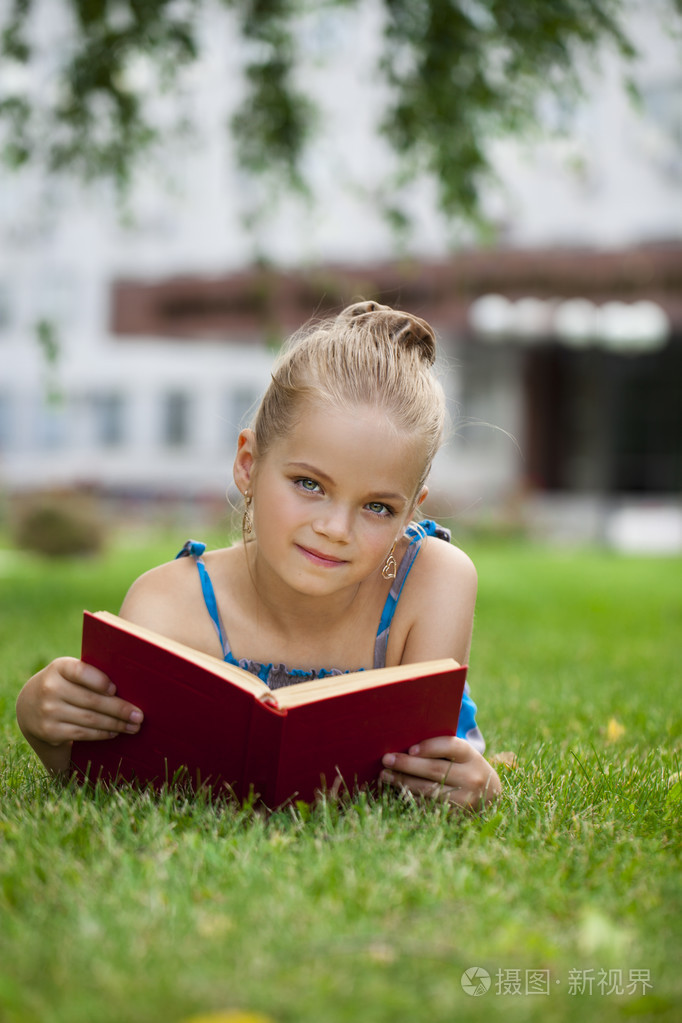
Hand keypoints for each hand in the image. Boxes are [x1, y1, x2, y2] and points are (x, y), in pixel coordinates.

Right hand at [16, 657, 142, 773]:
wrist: (29, 705)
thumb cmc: (64, 684)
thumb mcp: (70, 673)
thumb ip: (92, 676)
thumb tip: (128, 688)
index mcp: (60, 667)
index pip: (81, 671)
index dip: (99, 681)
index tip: (116, 690)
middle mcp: (51, 688)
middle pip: (92, 700)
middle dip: (120, 709)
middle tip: (139, 715)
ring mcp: (48, 711)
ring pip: (90, 720)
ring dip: (116, 724)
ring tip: (133, 726)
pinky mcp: (50, 731)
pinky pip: (82, 733)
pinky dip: (102, 734)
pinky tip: (115, 732)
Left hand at [380, 736, 500, 809]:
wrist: (489, 795)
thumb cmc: (464, 767)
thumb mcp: (461, 755)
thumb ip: (440, 747)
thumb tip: (405, 744)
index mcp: (471, 756)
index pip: (452, 747)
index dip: (430, 747)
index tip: (410, 748)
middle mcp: (472, 777)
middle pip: (436, 770)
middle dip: (408, 765)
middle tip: (386, 759)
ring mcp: (465, 799)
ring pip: (429, 790)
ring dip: (403, 782)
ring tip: (385, 775)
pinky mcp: (456, 815)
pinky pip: (428, 806)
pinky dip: (410, 797)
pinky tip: (395, 790)